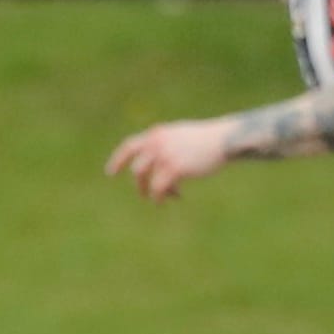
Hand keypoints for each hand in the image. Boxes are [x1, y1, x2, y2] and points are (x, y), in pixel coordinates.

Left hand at [105, 120, 227, 199]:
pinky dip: (164, 196)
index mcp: (157, 134)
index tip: (110, 173)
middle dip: (140, 185)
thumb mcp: (181, 136)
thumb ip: (166, 144)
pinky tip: (177, 197)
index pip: (129, 146)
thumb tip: (158, 164)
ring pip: (145, 180)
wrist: (222, 140)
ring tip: (161, 199)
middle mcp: (156, 143)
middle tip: (145, 195)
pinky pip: (159, 188)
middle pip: (137, 169)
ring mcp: (164, 155)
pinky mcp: (174, 168)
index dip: (118, 160)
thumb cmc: (207, 140)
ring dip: (151, 192)